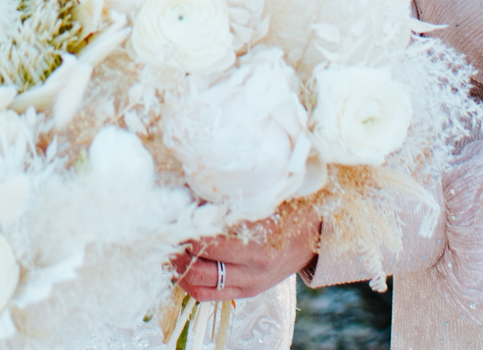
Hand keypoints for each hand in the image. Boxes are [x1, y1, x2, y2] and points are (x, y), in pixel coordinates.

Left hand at [170, 202, 320, 302]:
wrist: (318, 237)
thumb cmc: (291, 209)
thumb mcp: (269, 199)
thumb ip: (236, 198)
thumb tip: (194, 187)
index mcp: (260, 245)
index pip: (211, 243)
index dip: (187, 229)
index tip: (173, 213)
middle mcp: (254, 270)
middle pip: (200, 268)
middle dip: (177, 249)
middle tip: (164, 230)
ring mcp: (249, 284)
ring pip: (200, 285)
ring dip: (178, 268)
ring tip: (168, 248)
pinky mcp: (246, 293)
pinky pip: (209, 295)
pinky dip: (189, 282)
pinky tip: (181, 265)